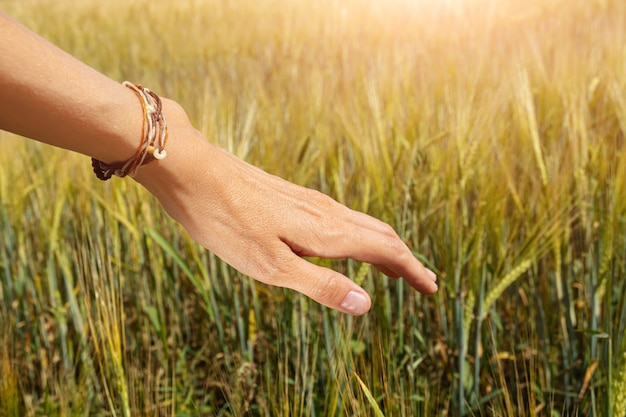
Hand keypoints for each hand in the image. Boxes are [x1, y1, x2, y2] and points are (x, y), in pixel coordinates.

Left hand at [135, 100, 437, 314]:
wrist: (194, 170)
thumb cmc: (226, 222)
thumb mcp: (271, 266)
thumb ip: (319, 285)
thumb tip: (366, 304)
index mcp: (326, 232)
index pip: (385, 250)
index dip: (411, 270)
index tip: (431, 288)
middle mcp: (325, 212)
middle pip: (379, 234)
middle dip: (404, 259)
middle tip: (422, 280)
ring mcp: (310, 201)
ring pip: (361, 224)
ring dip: (383, 246)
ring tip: (393, 266)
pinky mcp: (293, 197)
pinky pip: (341, 218)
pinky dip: (359, 235)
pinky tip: (346, 244)